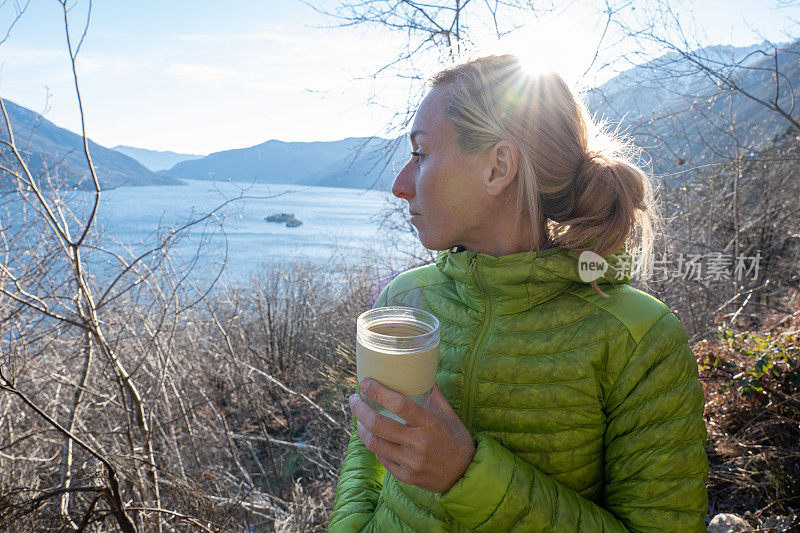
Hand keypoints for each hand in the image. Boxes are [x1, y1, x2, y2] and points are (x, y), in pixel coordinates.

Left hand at [349, 378, 475, 492]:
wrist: (465, 475)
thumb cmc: (457, 440)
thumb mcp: (449, 414)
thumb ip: (434, 395)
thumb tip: (421, 372)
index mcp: (430, 424)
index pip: (399, 405)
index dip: (378, 392)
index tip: (365, 383)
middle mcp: (419, 443)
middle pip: (379, 424)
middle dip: (360, 410)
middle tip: (354, 399)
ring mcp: (411, 462)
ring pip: (375, 443)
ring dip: (361, 428)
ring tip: (359, 418)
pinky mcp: (406, 476)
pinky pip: (382, 459)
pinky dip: (375, 446)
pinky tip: (373, 437)